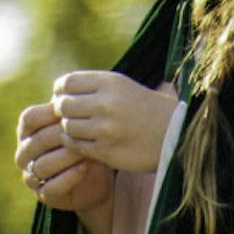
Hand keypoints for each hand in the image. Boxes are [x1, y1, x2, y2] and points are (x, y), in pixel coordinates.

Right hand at [15, 102, 112, 213]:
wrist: (96, 175)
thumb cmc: (84, 141)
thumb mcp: (76, 123)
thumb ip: (69, 111)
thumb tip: (66, 93)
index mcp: (26, 131)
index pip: (29, 118)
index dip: (49, 113)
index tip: (72, 110)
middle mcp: (24, 153)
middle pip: (36, 141)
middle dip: (60, 135)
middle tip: (83, 130)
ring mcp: (31, 176)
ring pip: (42, 165)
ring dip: (65, 156)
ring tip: (86, 149)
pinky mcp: (44, 195)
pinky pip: (52, 187)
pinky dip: (69, 177)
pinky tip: (84, 167)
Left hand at [52, 72, 177, 173]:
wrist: (174, 134)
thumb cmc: (143, 107)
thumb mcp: (122, 85)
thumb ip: (92, 85)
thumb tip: (58, 90)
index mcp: (110, 83)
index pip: (67, 83)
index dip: (60, 90)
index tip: (64, 96)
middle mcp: (106, 103)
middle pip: (63, 105)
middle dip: (62, 110)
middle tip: (69, 114)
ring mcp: (105, 129)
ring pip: (67, 127)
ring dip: (69, 128)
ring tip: (79, 128)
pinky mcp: (106, 150)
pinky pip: (76, 145)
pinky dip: (74, 144)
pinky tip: (83, 141)